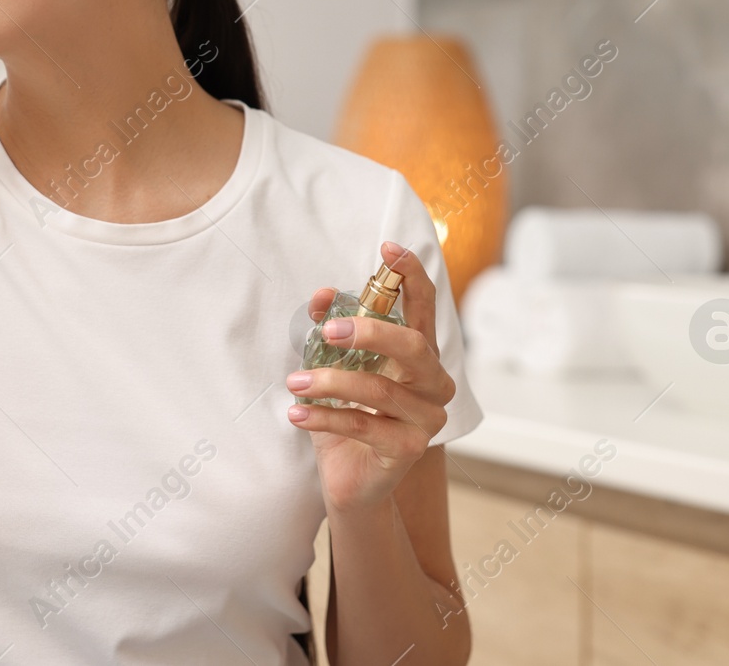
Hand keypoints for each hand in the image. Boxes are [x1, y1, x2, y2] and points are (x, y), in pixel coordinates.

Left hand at [285, 241, 455, 514]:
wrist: (351, 481)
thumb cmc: (348, 418)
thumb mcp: (335, 368)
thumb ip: (332, 328)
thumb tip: (323, 295)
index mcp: (420, 356)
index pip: (425, 307)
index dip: (411, 275)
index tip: (388, 247)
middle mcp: (433, 384)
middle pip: (414, 347)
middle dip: (370, 332)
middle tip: (328, 330)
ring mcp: (426, 419)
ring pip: (380, 390)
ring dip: (330, 382)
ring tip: (295, 381)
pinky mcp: (408, 450)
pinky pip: (363, 426)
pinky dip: (324, 418)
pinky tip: (296, 413)